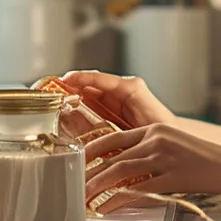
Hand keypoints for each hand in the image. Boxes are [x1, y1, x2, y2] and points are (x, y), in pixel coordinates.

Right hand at [59, 70, 176, 128]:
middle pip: (89, 83)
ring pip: (87, 94)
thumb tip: (84, 125)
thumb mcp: (140, 127)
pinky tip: (64, 116)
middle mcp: (122, 89)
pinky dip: (77, 108)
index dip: (81, 78)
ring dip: (70, 97)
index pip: (100, 78)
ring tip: (51, 101)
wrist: (172, 142)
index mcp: (131, 87)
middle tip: (48, 92)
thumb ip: (115, 125)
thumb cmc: (162, 130)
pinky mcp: (112, 107)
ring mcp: (116, 97)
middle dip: (68, 86)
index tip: (64, 79)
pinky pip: (91, 105)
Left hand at [82, 124, 220, 213]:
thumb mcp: (170, 144)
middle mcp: (156, 139)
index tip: (77, 161)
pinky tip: (108, 207)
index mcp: (153, 129)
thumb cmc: (199, 157)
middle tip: (75, 184)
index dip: (91, 150)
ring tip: (85, 196)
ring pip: (121, 171)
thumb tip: (119, 164)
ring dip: (99, 185)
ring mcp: (164, 157)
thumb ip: (146, 149)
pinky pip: (139, 190)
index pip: (113, 137)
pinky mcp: (172, 176)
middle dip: (90, 171)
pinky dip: (119, 200)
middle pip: (113, 156)